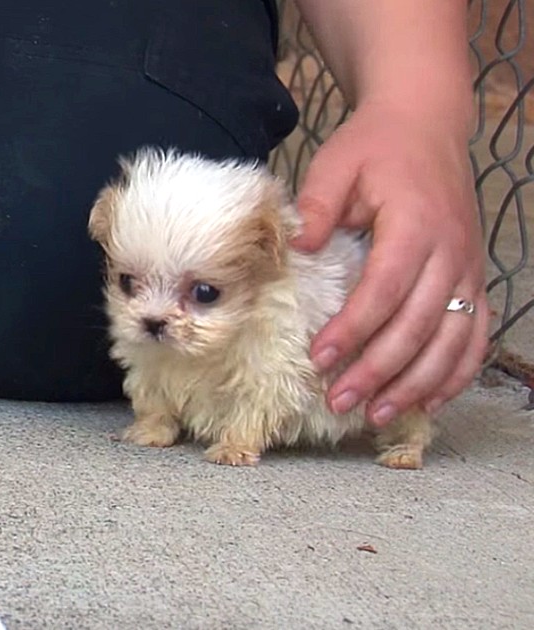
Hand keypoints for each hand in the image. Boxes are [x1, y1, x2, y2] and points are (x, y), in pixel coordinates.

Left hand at [291, 100, 488, 424]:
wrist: (427, 125)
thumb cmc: (374, 148)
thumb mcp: (335, 164)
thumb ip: (315, 205)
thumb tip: (296, 246)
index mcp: (415, 224)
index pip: (384, 289)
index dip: (353, 328)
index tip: (319, 358)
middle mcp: (450, 252)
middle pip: (417, 325)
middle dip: (378, 370)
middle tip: (339, 401)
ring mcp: (467, 269)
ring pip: (452, 341)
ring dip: (417, 384)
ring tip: (377, 415)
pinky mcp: (473, 280)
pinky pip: (475, 336)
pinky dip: (456, 374)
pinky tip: (428, 402)